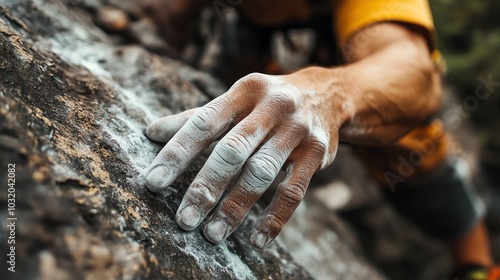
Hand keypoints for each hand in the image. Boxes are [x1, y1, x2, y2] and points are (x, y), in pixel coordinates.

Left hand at [145, 70, 349, 246]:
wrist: (326, 96)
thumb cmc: (266, 103)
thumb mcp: (235, 101)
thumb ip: (196, 118)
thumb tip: (150, 132)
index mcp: (244, 91)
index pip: (204, 122)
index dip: (177, 152)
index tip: (153, 182)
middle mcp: (272, 107)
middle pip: (233, 151)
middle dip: (206, 187)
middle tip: (184, 220)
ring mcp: (297, 130)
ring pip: (261, 173)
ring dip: (235, 207)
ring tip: (213, 234)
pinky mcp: (317, 153)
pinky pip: (294, 191)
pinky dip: (275, 218)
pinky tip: (257, 240)